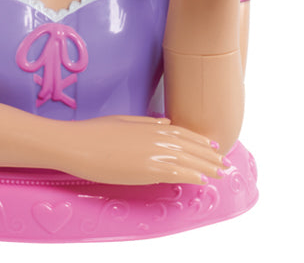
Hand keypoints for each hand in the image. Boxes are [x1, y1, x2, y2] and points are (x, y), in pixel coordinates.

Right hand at [61, 114, 227, 184]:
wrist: (79, 143)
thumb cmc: (95, 132)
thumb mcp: (123, 121)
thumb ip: (147, 123)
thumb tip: (166, 123)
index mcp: (150, 126)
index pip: (183, 134)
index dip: (200, 141)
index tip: (213, 146)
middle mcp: (156, 138)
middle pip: (190, 147)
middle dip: (209, 156)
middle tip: (224, 164)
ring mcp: (153, 153)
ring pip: (188, 160)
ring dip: (207, 167)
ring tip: (220, 173)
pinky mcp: (148, 169)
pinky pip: (177, 173)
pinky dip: (192, 176)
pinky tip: (202, 181)